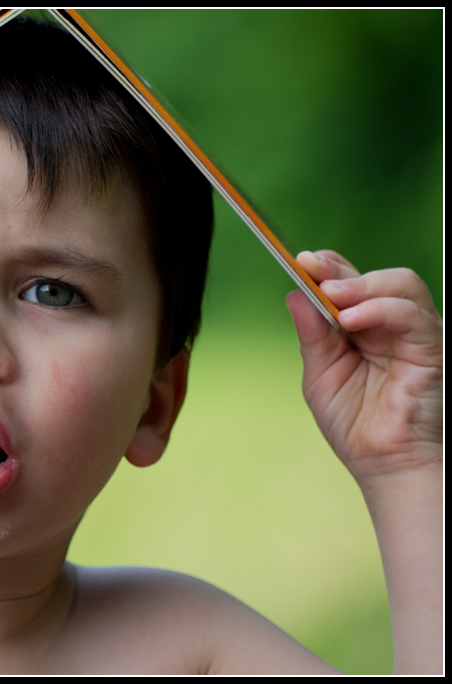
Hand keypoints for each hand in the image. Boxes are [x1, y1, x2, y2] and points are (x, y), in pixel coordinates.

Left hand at [286, 250, 441, 483]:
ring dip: (361, 284)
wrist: (384, 465)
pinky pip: (412, 315)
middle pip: (374, 277)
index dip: (328, 268)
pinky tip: (351, 320)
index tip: (301, 260)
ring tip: (331, 296)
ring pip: (401, 284)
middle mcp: (392, 326)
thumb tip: (295, 294)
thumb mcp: (321, 375)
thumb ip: (313, 336)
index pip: (350, 285)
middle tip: (311, 267)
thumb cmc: (354, 424)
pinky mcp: (432, 348)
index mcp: (363, 328)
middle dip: (339, 270)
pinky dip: (380, 309)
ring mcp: (415, 334)